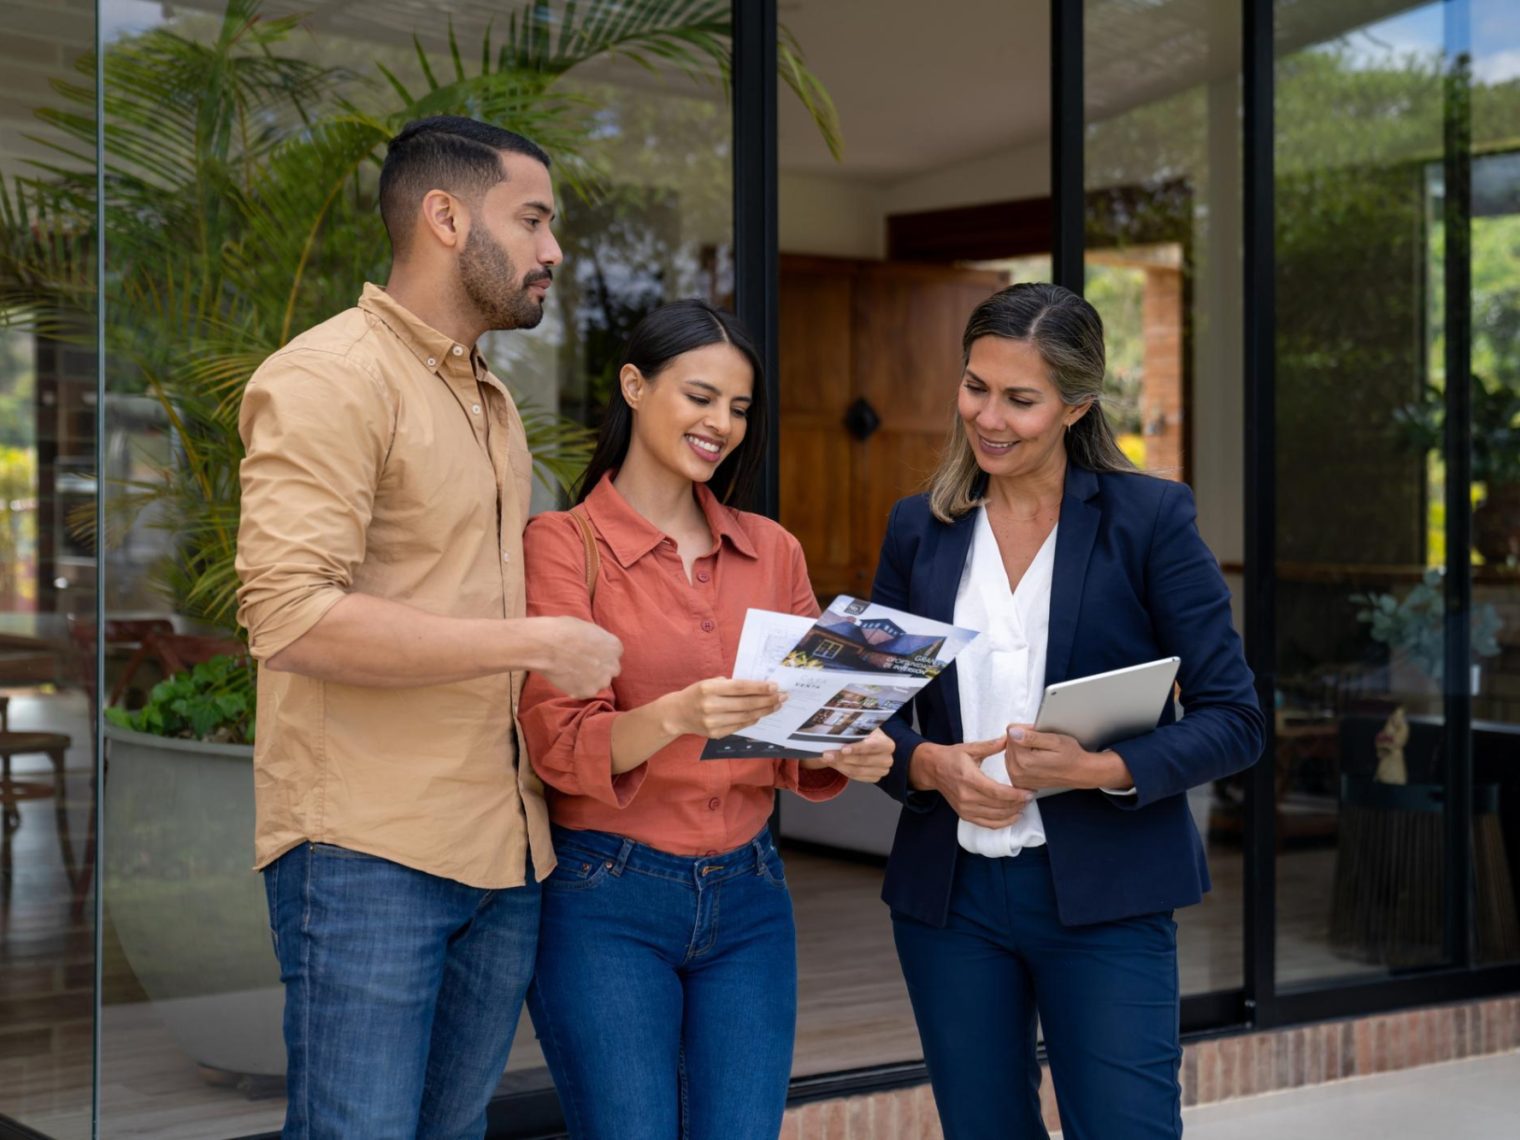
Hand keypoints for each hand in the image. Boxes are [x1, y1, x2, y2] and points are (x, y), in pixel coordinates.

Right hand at [531, 616, 623, 697]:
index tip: (590, 654)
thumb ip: (597, 640)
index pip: (614, 654)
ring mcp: (601, 681)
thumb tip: (595, 644)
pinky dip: (575, 688)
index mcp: (615, 647)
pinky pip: (583, 692)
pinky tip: (565, 678)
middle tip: (582, 665)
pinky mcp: (587, 692)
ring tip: (571, 672)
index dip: (601, 655)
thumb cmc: (564, 630)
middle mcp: (612, 666)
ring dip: (588, 680)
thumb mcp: (588, 628)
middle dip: (599, 669)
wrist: (546, 645)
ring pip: (598, 683)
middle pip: (609, 670)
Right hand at [662, 678, 785, 738]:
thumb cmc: (696, 694)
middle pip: (746, 704)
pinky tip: (761, 714)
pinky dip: (752, 720)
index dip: (759, 688)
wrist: (676, 714)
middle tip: (783, 696)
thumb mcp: (709, 682)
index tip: (775, 686)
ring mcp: (713, 722)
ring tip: (776, 705)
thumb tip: (757, 687)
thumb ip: (729, 685)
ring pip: (745, 717)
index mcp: (709, 689)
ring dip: (764, 711)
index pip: (740, 688)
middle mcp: (711, 706)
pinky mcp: (715, 734)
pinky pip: (739, 726)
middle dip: (767, 700)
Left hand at [807, 729, 893, 782]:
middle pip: (864, 760)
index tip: (843, 749)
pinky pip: (857, 777)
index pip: (873, 746)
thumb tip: (833, 732)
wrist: (865, 743)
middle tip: (826, 754)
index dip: (858, 748)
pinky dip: (844, 770)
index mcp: (887, 743)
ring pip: (858, 770)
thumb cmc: (862, 734)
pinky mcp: (875, 778)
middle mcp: (887, 758)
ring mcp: (882, 770)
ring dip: (840, 765)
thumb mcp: (859, 728)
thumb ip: (850, 730)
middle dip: (843, 758)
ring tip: (827, 758)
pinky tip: (835, 764)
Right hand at [909, 736, 1032, 828]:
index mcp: (969, 779)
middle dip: (1018, 804)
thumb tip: (1010, 739)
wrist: (932, 769)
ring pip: (995, 818)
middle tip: (1030, 797)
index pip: (997, 792)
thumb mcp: (970, 748)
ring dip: (1013, 814)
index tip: (1029, 792)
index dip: (1015, 795)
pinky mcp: (964, 815)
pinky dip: (1002, 823)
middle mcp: (966, 797)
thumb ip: (991, 746)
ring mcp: (964, 808)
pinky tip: (1013, 816)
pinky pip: (987, 824)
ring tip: (1024, 805)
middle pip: (998, 806)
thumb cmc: (951, 757)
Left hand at [1002, 726, 1132, 791]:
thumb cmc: (1071, 757)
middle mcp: (1017, 771)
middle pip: (1009, 743)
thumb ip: (1031, 737)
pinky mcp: (1019, 782)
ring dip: (1022, 749)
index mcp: (1024, 760)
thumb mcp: (1054, 741)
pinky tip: (1035, 761)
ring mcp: (1017, 778)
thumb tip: (1013, 732)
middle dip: (1023, 739)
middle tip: (1042, 743)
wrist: (1079, 773)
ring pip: (1010, 752)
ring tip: (1040, 753)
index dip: (1026, 729)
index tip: (1039, 733)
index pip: (1012, 732)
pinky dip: (1022, 759)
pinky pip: (1012, 762)